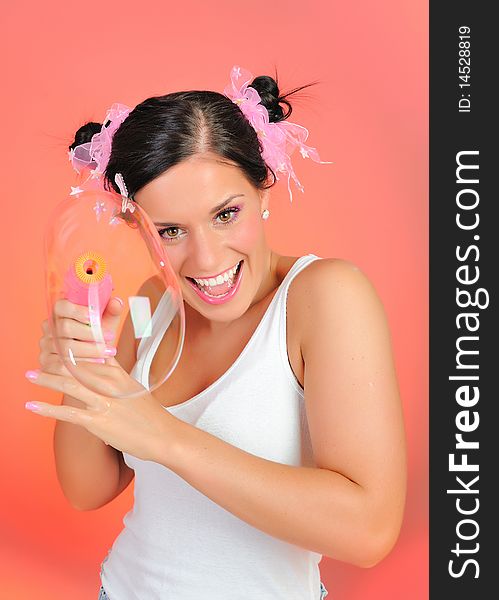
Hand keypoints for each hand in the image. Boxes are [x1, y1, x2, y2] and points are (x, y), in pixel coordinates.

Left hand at [25, 361, 172, 461]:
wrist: (164, 435)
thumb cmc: (151, 414)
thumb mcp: (135, 388)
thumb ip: (117, 375)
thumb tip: (105, 364)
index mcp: (119, 374)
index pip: (91, 354)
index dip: (71, 348)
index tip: (56, 343)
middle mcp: (110, 384)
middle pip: (76, 366)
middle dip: (54, 360)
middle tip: (38, 354)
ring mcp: (103, 403)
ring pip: (69, 385)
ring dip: (46, 379)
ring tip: (30, 375)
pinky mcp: (98, 422)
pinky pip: (68, 414)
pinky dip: (47, 410)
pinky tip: (32, 406)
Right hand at [38, 296, 123, 376]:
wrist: (93, 360)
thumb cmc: (96, 337)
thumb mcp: (106, 323)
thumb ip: (111, 311)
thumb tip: (116, 302)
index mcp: (60, 313)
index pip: (61, 306)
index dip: (76, 310)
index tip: (93, 316)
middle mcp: (49, 327)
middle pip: (65, 328)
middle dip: (90, 333)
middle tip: (109, 336)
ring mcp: (46, 345)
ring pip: (65, 348)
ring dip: (90, 350)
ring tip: (107, 352)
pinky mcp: (47, 363)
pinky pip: (62, 365)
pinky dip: (82, 364)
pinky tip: (96, 363)